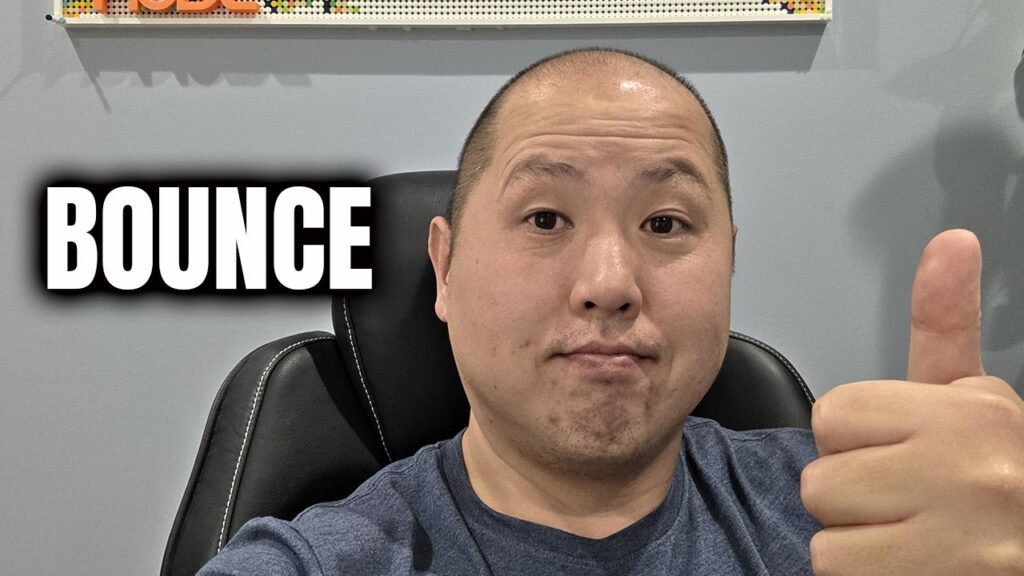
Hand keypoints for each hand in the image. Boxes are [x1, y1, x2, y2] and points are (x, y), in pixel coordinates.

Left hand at [801, 229, 1023, 574]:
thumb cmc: (1000, 483)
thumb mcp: (976, 402)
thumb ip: (946, 327)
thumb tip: (950, 241)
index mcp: (974, 413)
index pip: (831, 416)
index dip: (856, 442)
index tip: (904, 456)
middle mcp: (976, 472)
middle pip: (820, 481)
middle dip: (855, 499)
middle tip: (912, 508)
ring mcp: (965, 541)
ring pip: (825, 536)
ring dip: (859, 547)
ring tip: (914, 541)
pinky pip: (837, 574)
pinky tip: (912, 570)